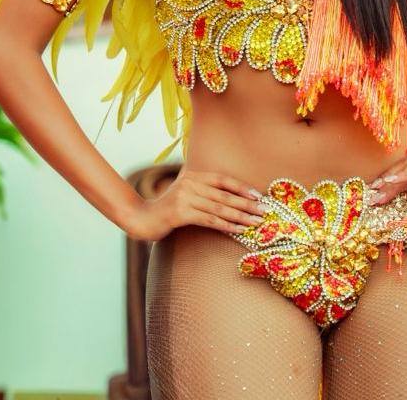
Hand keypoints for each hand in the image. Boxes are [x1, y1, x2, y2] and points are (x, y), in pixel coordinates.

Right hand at [124, 169, 267, 240]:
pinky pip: (210, 220)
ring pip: (220, 208)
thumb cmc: (168, 210)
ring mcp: (185, 197)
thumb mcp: (186, 194)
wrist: (142, 219)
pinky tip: (240, 230)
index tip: (259, 196)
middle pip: (225, 194)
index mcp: (194, 176)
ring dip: (241, 216)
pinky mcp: (180, 213)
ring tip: (257, 222)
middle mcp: (190, 183)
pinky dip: (227, 225)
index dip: (242, 188)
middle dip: (247, 204)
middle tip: (265, 211)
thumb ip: (204, 192)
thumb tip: (233, 198)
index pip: (223, 180)